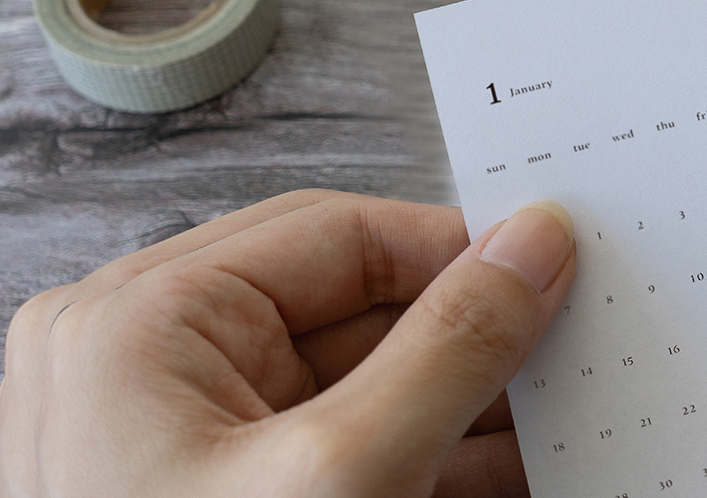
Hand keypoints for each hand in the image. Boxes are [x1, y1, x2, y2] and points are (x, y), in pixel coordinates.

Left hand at [0, 190, 576, 496]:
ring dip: (458, 408)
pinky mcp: (216, 490)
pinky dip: (421, 459)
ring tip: (553, 425)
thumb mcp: (345, 476)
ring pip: (355, 380)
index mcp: (140, 321)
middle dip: (466, 342)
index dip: (459, 252)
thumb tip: (529, 249)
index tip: (551, 270)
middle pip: (352, 305)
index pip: (340, 234)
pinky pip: (336, 444)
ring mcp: (176, 433)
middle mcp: (144, 360)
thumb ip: (451, 349)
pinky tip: (507, 474)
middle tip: (566, 354)